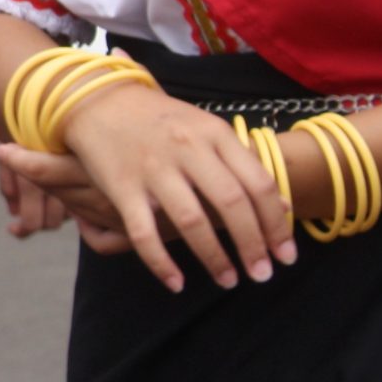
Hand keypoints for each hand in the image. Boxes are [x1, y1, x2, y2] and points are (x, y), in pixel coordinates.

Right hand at [4, 85, 292, 292]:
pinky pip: (143, 232)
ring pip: (191, 221)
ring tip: (228, 280)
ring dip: (214, 258)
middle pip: (231, 204)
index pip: (259, 184)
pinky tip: (176, 283)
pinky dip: (161, 263)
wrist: (96, 98)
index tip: (285, 254)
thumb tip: (284, 206)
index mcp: (213, 133)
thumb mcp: (205, 127)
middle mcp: (186, 148)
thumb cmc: (159, 118)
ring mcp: (152, 167)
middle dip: (252, 246)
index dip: (277, 224)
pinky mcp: (121, 186)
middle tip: (262, 275)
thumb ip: (240, 162)